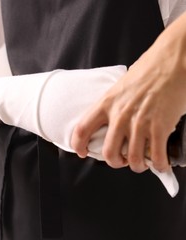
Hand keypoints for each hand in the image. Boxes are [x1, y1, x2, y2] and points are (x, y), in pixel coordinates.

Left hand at [71, 13, 185, 172]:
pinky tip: (160, 163)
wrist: (172, 60)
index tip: (82, 151)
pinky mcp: (160, 127)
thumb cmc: (147, 70)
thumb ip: (112, 105)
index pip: (82, 129)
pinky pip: (156, 156)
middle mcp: (120, 115)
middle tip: (120, 161)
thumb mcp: (119, 86)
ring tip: (140, 163)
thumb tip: (109, 122)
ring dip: (137, 165)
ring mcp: (140, 123)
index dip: (79, 145)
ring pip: (132, 159)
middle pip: (108, 152)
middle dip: (114, 162)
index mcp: (106, 103)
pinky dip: (159, 164)